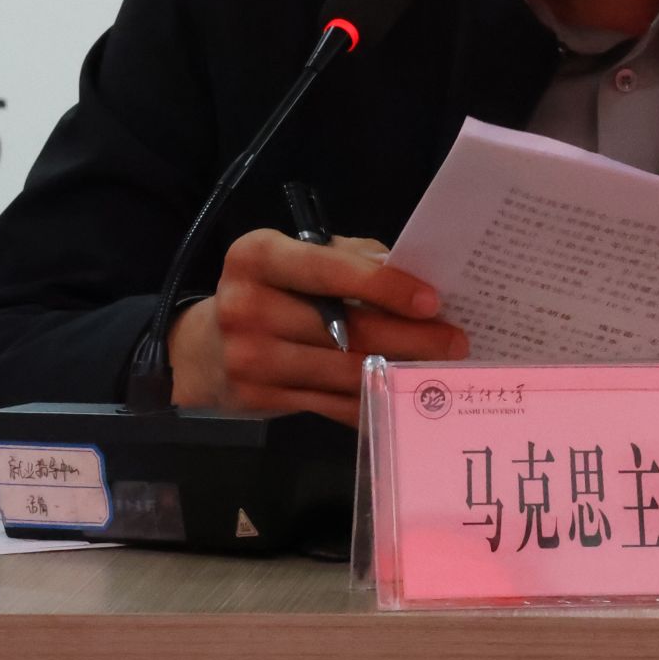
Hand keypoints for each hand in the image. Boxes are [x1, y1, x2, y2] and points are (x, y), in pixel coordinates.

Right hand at [168, 228, 467, 424]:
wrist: (203, 350)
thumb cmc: (268, 290)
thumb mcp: (294, 257)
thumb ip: (349, 257)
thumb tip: (408, 271)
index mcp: (257, 256)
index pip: (328, 269)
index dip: (383, 285)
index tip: (431, 299)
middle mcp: (247, 305)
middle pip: (344, 329)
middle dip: (409, 336)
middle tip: (455, 340)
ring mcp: (250, 358)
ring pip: (343, 371)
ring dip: (399, 372)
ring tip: (439, 368)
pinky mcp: (259, 398)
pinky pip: (331, 403)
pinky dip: (372, 400)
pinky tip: (403, 395)